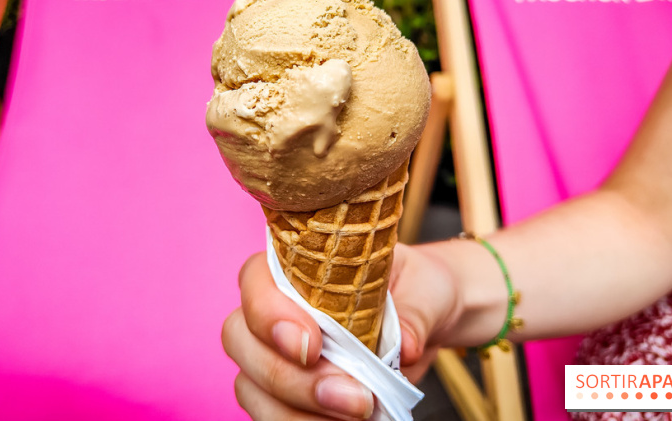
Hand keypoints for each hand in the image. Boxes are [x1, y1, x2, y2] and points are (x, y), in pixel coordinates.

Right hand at [222, 243, 460, 419]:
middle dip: (289, 376)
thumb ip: (413, 311)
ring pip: (250, 386)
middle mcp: (273, 309)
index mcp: (295, 266)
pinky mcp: (285, 393)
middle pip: (241, 340)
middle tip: (352, 396)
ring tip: (358, 414)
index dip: (270, 315)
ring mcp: (273, 353)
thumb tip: (404, 347)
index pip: (255, 281)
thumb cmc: (417, 288)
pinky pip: (271, 415)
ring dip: (295, 411)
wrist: (429, 319)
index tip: (311, 345)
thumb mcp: (425, 287)